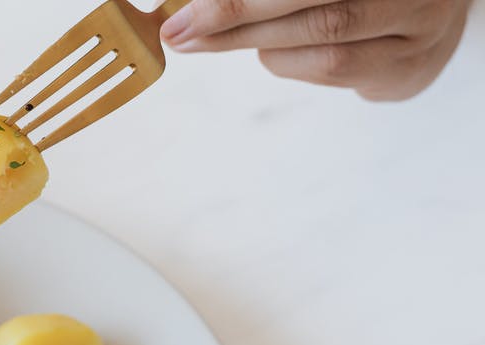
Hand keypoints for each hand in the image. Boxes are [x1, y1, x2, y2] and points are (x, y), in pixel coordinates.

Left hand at [160, 0, 470, 100]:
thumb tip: (200, 5)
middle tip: (182, 29)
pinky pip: (333, 70)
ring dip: (259, 43)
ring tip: (218, 40)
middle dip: (237, 15)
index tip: (188, 8)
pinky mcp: (406, 70)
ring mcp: (417, 28)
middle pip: (317, 5)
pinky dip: (289, 61)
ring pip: (325, 42)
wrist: (429, 19)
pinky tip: (272, 51)